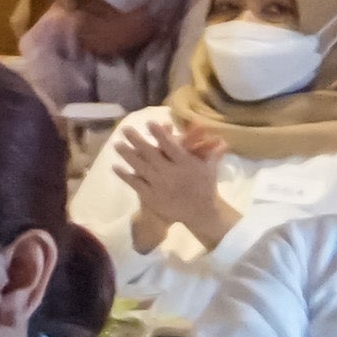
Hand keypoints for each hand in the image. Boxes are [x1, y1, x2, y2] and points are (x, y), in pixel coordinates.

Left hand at [109, 114, 221, 251]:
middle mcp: (171, 173)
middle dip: (137, 140)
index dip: (160, 135)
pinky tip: (115, 167)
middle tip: (125, 129)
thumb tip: (222, 139)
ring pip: (140, 167)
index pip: (171, 147)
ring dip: (127, 155)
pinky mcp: (151, 196)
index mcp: (186, 164)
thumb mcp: (209, 169)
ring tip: (116, 144)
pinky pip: (135, 184)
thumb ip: (212, 152)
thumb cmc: (205, 188)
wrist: (199, 213)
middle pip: (151, 154)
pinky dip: (125, 176)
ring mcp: (159, 185)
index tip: (150, 122)